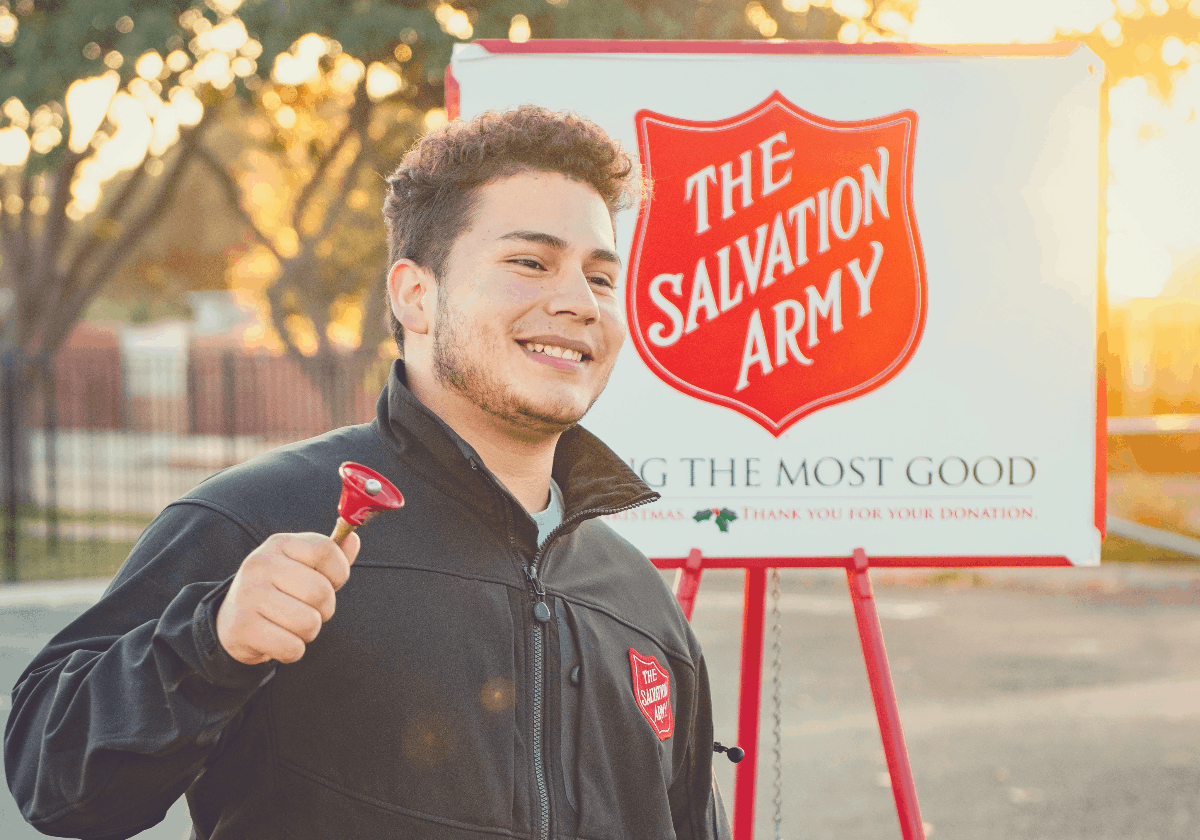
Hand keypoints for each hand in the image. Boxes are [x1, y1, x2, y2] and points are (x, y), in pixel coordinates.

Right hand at [215, 531, 359, 664]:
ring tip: (291, 625)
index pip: (325, 551)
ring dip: (308, 632)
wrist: (231, 619)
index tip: (331, 583)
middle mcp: (260, 564)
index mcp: (279, 543)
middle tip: (308, 610)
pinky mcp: (242, 628)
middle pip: (320, 592)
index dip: (339, 573)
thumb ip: (332, 554)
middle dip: (325, 609)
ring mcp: (248, 595)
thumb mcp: (303, 565)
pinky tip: (278, 639)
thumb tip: (353, 540)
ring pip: (309, 623)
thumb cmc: (280, 590)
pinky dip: (292, 651)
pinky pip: (291, 648)